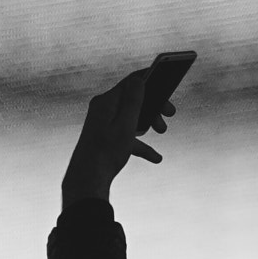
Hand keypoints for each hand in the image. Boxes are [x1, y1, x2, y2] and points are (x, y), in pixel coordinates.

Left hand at [61, 67, 177, 209]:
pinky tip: (156, 157)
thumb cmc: (106, 152)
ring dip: (148, 123)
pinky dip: (140, 143)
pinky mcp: (105, 136)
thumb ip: (133, 101)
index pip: (131, 82)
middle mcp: (103, 108)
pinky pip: (126, 134)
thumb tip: (138, 79)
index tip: (167, 79)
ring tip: (161, 131)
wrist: (87, 179)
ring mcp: (103, 122)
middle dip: (153, 106)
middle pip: (133, 99)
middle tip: (170, 114)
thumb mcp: (126, 125)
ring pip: (131, 116)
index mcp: (106, 102)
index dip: (151, 79)